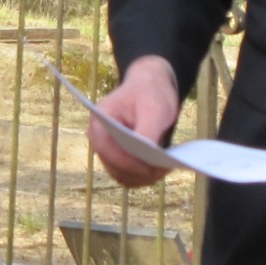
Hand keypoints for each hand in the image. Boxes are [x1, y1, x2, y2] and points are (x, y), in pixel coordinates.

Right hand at [88, 55, 180, 187]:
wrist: (151, 87)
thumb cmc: (150, 93)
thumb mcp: (153, 108)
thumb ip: (147, 131)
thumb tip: (146, 156)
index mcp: (99, 121)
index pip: (106, 149)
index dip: (127, 162)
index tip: (150, 168)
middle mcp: (99, 138)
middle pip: (113, 166)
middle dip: (138, 171)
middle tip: (165, 168)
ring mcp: (108, 150)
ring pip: (122, 175)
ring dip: (143, 177)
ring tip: (166, 168)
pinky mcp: (119, 158)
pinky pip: (129, 175)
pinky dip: (144, 176)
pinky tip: (161, 168)